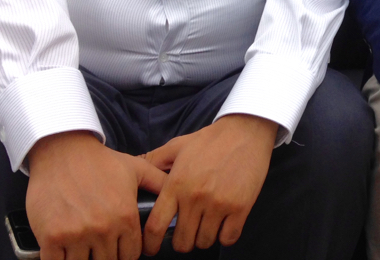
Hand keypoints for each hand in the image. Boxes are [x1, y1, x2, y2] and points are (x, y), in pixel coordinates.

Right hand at [26, 131, 167, 259]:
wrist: (63, 152)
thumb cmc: (100, 161)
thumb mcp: (136, 169)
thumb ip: (159, 184)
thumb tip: (177, 193)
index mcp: (125, 216)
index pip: (130, 255)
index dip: (124, 253)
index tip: (117, 248)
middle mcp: (103, 229)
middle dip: (104, 256)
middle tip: (98, 245)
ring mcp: (75, 235)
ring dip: (82, 258)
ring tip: (81, 246)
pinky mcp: (51, 238)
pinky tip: (62, 251)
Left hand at [141, 114, 276, 254]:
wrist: (246, 131)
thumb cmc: (211, 139)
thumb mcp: (178, 145)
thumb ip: (154, 159)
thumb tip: (133, 164)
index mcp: (176, 184)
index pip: (156, 226)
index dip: (150, 244)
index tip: (152, 249)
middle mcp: (195, 197)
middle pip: (182, 241)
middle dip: (182, 241)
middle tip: (187, 232)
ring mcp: (218, 204)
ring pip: (204, 242)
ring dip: (204, 238)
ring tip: (206, 225)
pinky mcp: (240, 208)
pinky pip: (228, 238)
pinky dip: (224, 236)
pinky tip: (224, 224)